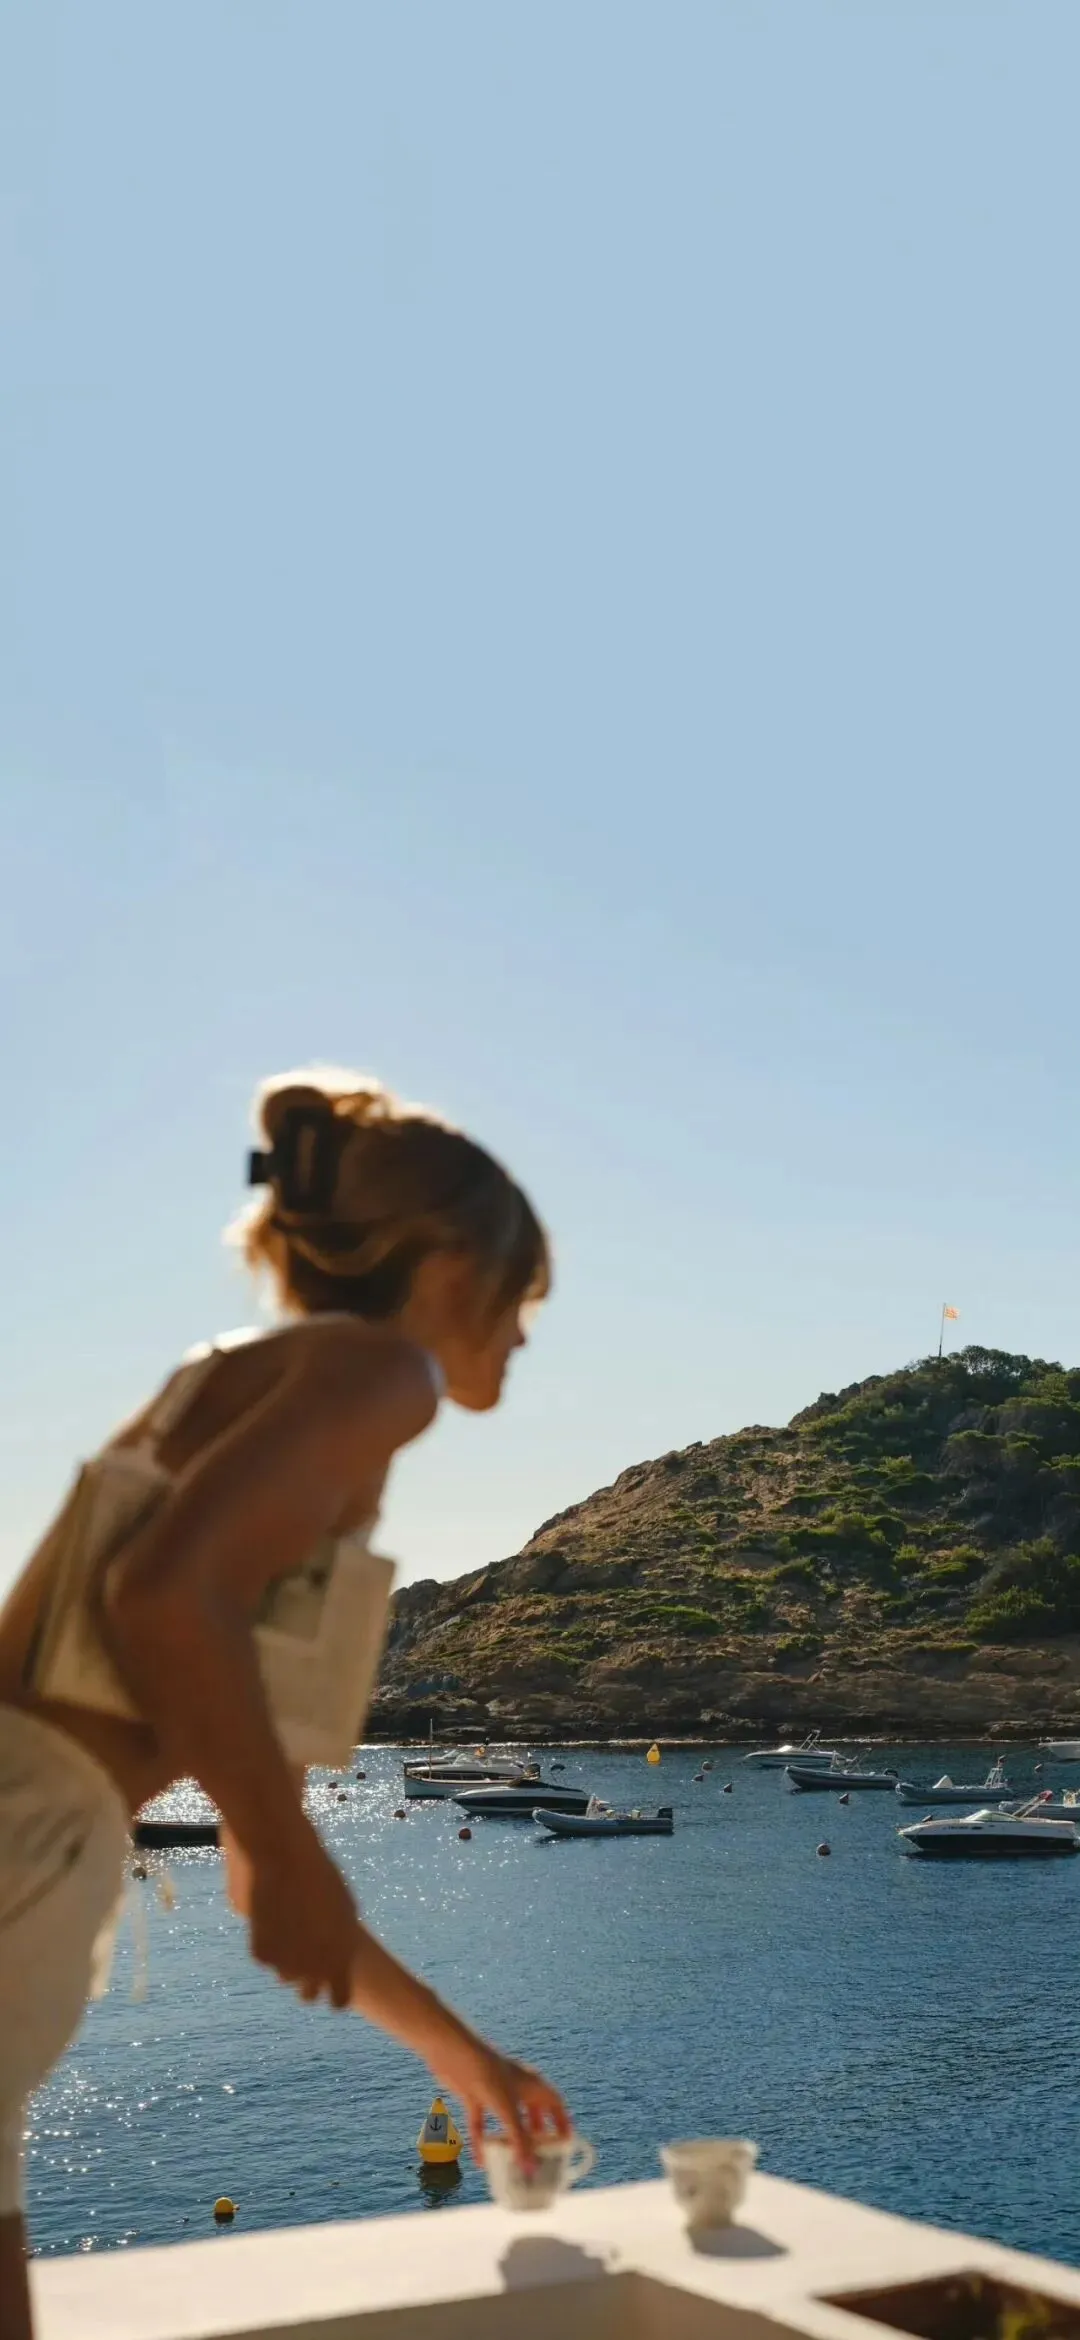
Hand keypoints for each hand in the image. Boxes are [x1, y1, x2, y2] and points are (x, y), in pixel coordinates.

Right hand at [247, 1836, 358, 2007]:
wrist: (285, 1856)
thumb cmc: (319, 1875)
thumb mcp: (344, 1906)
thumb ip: (343, 1938)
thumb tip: (339, 1956)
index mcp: (341, 1958)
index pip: (339, 1999)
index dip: (334, 1994)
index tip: (329, 1986)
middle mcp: (314, 1968)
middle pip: (307, 1995)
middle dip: (306, 1984)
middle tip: (302, 1960)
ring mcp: (286, 1964)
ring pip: (284, 1976)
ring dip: (285, 1959)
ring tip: (287, 1923)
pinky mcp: (262, 1955)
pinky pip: (265, 1958)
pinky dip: (266, 1943)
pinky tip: (270, 1916)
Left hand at [435, 2032, 570, 2170]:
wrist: (456, 2053)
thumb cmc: (489, 2074)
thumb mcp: (509, 2111)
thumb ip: (520, 2142)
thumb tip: (530, 2170)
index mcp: (533, 2084)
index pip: (555, 2103)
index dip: (562, 2121)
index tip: (566, 2141)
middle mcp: (517, 2086)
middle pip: (533, 2113)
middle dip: (537, 2134)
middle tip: (541, 2156)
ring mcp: (496, 2091)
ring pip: (508, 2120)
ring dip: (509, 2140)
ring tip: (514, 2162)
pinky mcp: (476, 2097)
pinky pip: (482, 2124)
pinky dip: (482, 2142)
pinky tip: (481, 2162)